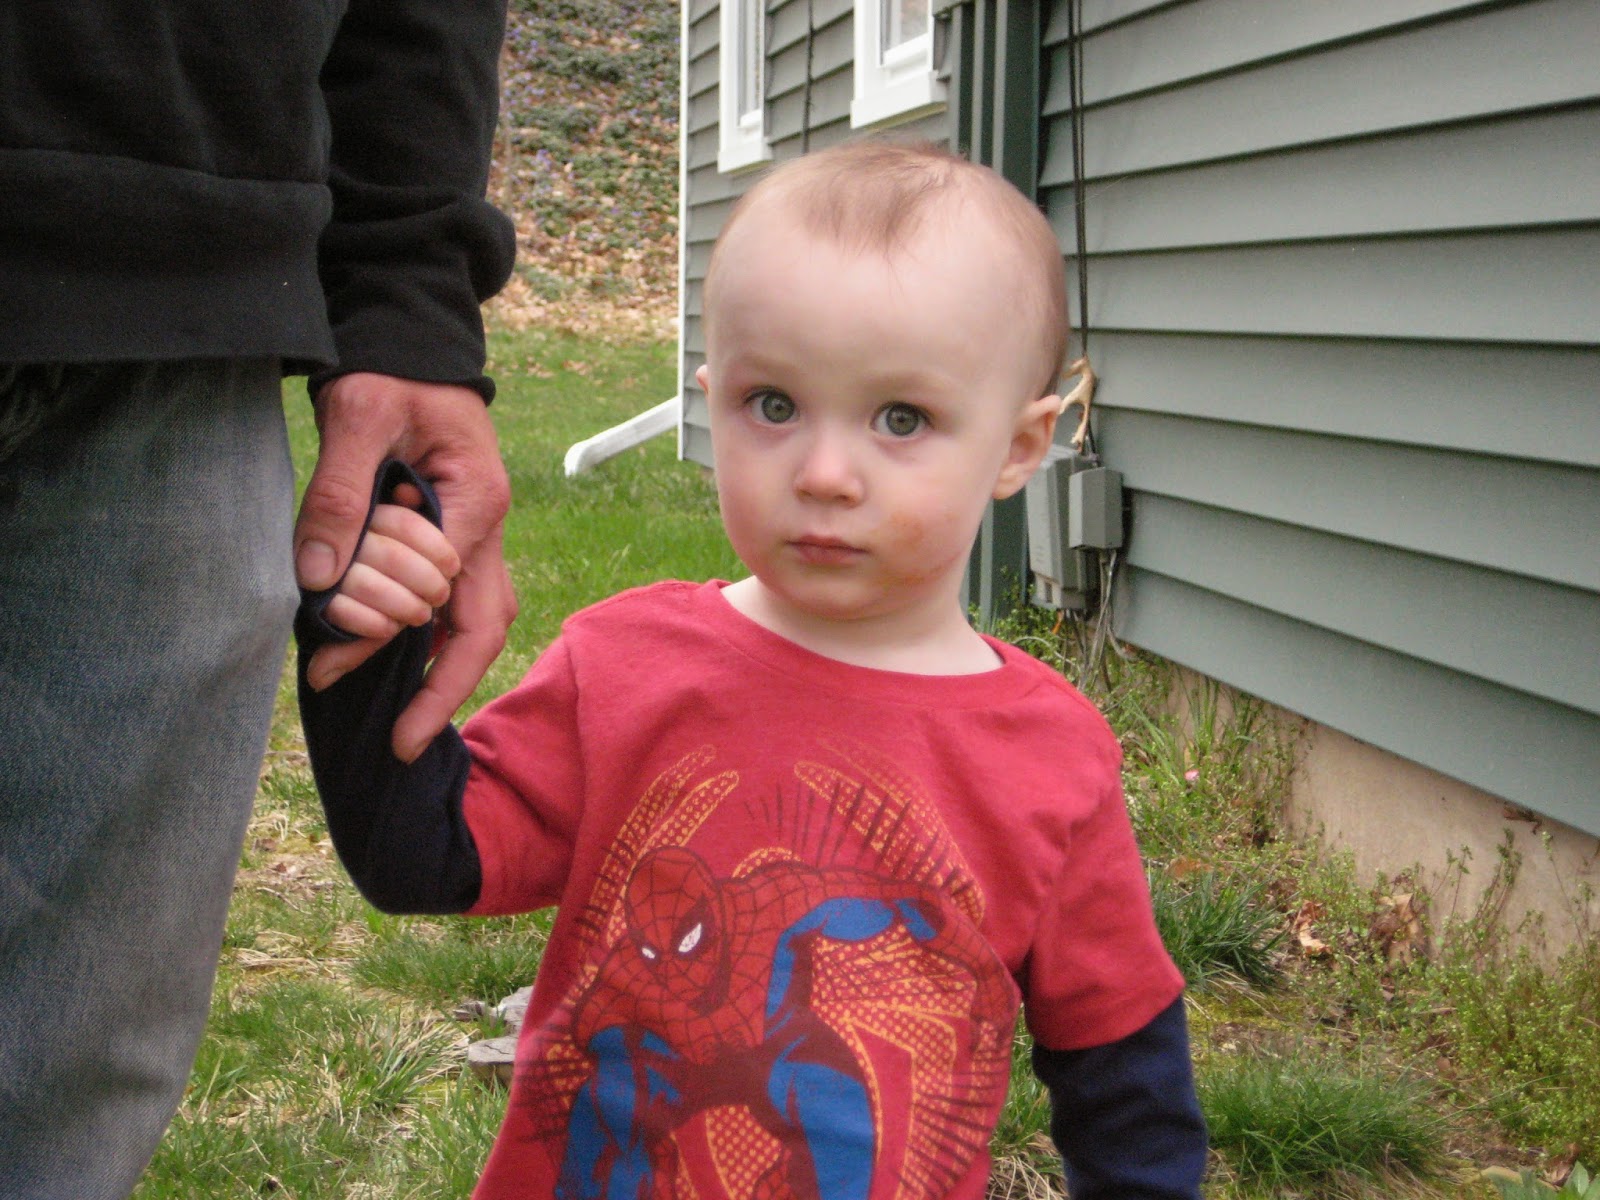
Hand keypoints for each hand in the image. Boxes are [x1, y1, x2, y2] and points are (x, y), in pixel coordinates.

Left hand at [297, 373, 517, 761]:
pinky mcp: (456, 536)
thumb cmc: (392, 372)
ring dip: (438, 672)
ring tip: (394, 720)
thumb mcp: (359, 413)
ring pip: (477, 621)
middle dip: (449, 690)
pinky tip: (389, 663)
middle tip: (405, 745)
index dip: (388, 634)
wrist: (412, 344)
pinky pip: (454, 603)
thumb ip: (339, 491)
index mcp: (476, 499)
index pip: (440, 588)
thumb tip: (318, 579)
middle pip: (485, 625)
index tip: (331, 667)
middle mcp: (487, 526)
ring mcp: (477, 534)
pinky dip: (427, 640)